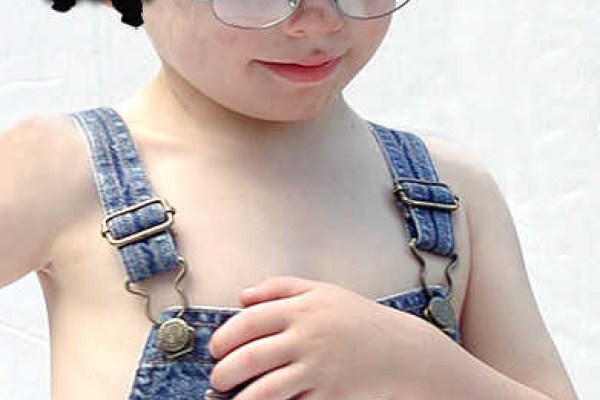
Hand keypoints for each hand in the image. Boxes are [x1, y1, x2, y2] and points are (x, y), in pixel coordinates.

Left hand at [207, 276, 441, 399]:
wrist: (399, 350)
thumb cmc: (357, 318)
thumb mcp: (321, 291)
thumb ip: (280, 287)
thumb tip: (242, 295)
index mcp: (302, 309)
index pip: (249, 321)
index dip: (224, 336)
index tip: (215, 348)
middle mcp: (307, 338)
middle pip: (250, 358)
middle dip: (224, 372)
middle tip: (218, 377)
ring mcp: (318, 369)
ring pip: (264, 390)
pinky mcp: (329, 396)